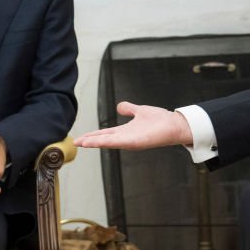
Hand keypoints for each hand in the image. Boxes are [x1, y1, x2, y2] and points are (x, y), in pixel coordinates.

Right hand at [75, 102, 193, 149]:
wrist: (174, 124)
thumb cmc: (160, 120)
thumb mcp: (140, 111)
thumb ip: (129, 109)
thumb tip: (119, 106)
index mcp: (125, 131)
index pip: (105, 133)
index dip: (92, 135)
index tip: (80, 138)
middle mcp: (126, 138)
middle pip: (103, 139)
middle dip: (89, 141)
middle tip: (75, 143)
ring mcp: (130, 141)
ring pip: (108, 142)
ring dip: (95, 142)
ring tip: (81, 143)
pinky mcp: (136, 142)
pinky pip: (119, 142)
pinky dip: (107, 142)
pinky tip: (97, 142)